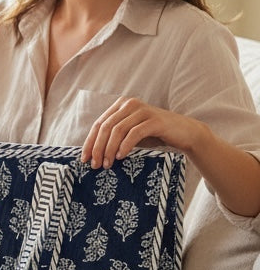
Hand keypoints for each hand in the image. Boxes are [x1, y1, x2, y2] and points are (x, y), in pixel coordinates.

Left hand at [81, 97, 199, 167]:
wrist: (184, 133)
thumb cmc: (154, 135)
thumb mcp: (130, 134)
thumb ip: (114, 137)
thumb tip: (93, 154)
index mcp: (121, 105)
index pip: (99, 124)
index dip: (90, 142)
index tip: (84, 159)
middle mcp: (130, 104)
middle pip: (106, 127)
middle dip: (98, 148)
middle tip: (95, 165)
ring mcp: (142, 110)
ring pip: (117, 130)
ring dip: (109, 149)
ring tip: (107, 164)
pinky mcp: (154, 120)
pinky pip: (134, 133)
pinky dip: (125, 146)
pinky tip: (121, 156)